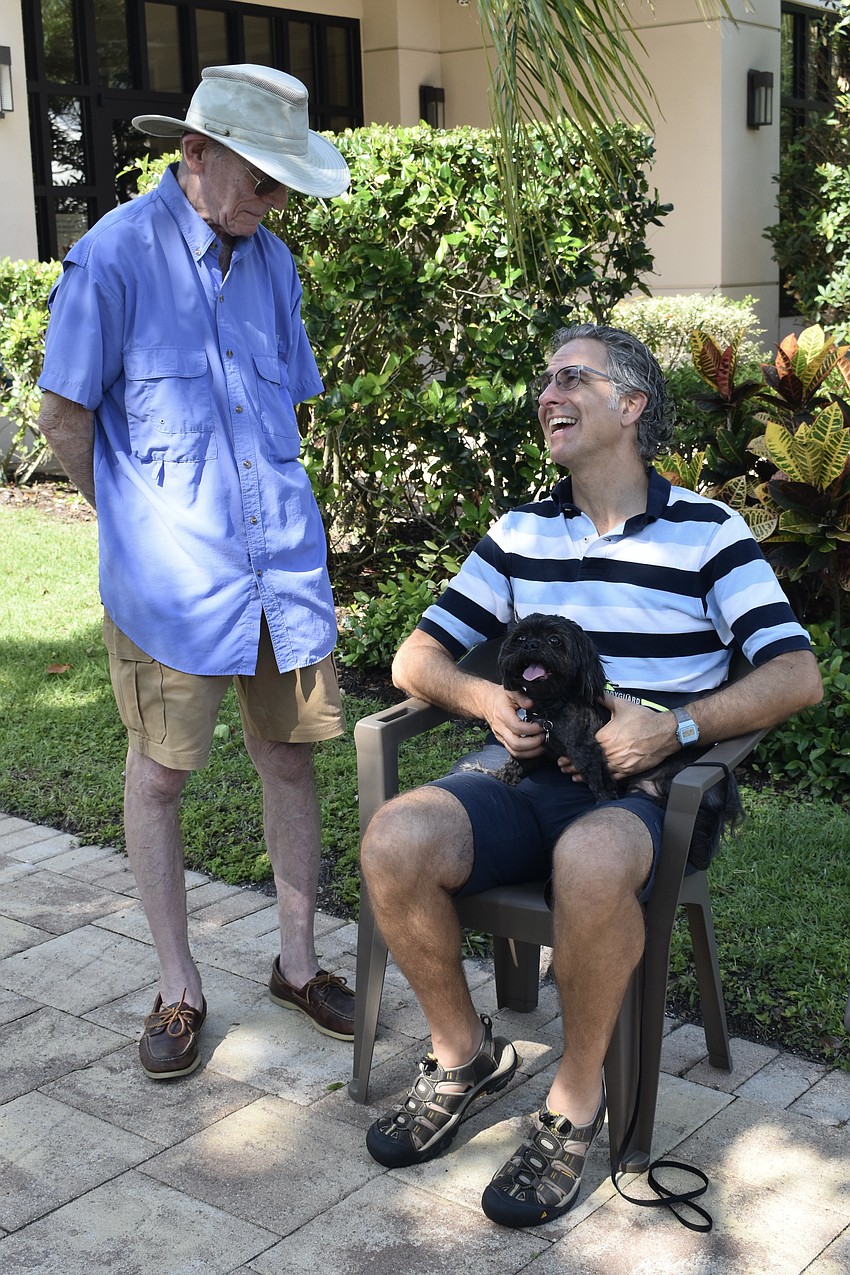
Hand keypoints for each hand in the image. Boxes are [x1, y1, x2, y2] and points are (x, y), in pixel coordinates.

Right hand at [484, 685, 545, 759]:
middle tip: (544, 736)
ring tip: (543, 744)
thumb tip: (531, 704)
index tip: (541, 726)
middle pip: (516, 744)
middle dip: (533, 743)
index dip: (531, 729)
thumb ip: (521, 696)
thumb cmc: (500, 697)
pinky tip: (536, 748)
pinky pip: (514, 752)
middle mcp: (501, 728)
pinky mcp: (503, 741)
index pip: (517, 727)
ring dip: (531, 751)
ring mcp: (501, 737)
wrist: (486, 703)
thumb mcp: (510, 691)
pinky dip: (527, 753)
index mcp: (503, 715)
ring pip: (515, 751)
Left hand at [557, 694, 676, 780]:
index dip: (571, 753)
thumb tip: (593, 693)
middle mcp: (608, 754)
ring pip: (597, 772)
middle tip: (563, 767)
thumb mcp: (622, 705)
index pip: (583, 747)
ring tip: (573, 777)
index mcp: (603, 738)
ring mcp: (618, 764)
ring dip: (584, 775)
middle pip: (587, 762)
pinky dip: (601, 779)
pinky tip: (594, 780)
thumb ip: (604, 699)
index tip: (562, 756)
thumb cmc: (643, 718)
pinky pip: (611, 777)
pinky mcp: (628, 771)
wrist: (665, 733)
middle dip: (573, 765)